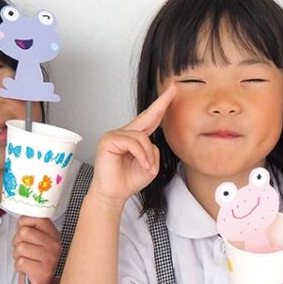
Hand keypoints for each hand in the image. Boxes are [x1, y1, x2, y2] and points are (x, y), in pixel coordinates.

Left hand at [12, 217, 60, 283]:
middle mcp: (54, 246)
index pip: (37, 218)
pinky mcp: (42, 272)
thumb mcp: (37, 243)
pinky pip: (20, 262)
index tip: (24, 231)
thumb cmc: (37, 264)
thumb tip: (21, 220)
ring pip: (20, 248)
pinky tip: (27, 269)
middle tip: (23, 251)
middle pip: (24, 232)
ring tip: (26, 260)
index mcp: (54, 235)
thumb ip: (31, 229)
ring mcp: (50, 259)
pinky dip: (19, 267)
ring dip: (17, 256)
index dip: (24, 223)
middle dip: (17, 242)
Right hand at [90, 84, 175, 201]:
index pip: (151, 119)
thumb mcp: (150, 165)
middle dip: (161, 103)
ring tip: (148, 168)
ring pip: (141, 137)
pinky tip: (143, 165)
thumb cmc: (129, 180)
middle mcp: (125, 133)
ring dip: (148, 155)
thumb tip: (149, 141)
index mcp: (136, 138)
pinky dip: (140, 155)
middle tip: (173, 90)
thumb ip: (153, 150)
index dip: (162, 106)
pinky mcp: (109, 140)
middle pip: (146, 116)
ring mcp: (115, 135)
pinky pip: (132, 143)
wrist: (115, 193)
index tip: (172, 93)